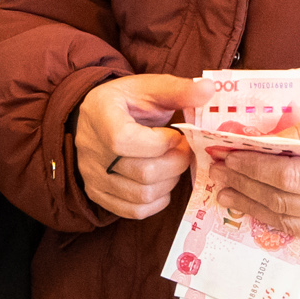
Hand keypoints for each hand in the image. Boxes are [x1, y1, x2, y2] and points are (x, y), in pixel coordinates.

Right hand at [73, 74, 195, 221]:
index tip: (175, 135)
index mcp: (99, 114)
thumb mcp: (150, 88)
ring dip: (170, 182)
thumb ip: (179, 90)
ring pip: (141, 195)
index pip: (124, 140)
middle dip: (176, 164)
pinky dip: (157, 201)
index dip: (160, 143)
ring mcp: (92, 175)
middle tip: (184, 150)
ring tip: (173, 164)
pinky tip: (163, 182)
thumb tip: (209, 89)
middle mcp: (90, 148)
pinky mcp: (97, 194)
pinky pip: (133, 210)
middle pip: (142, 172)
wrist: (99, 118)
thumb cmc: (128, 102)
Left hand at [199, 107, 299, 256]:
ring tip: (228, 191)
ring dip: (253, 207)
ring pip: (287, 224)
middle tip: (217, 173)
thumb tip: (264, 142)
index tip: (229, 155)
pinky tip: (256, 204)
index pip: (290, 177)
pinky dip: (276, 218)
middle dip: (246, 186)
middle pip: (283, 202)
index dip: (254, 168)